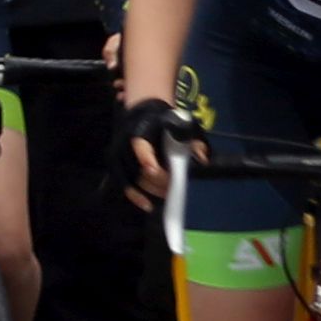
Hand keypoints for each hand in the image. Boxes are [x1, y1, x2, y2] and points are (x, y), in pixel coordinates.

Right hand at [125, 94, 186, 213]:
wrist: (143, 115)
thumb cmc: (165, 121)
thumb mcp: (183, 124)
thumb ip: (195, 140)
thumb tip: (203, 159)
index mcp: (141, 131)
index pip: (139, 146)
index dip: (145, 158)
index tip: (154, 170)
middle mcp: (125, 144)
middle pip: (137, 168)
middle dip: (156, 180)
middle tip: (174, 185)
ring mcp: (119, 156)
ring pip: (129, 179)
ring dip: (148, 190)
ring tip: (166, 195)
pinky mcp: (117, 166)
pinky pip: (123, 184)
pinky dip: (134, 196)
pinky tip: (148, 205)